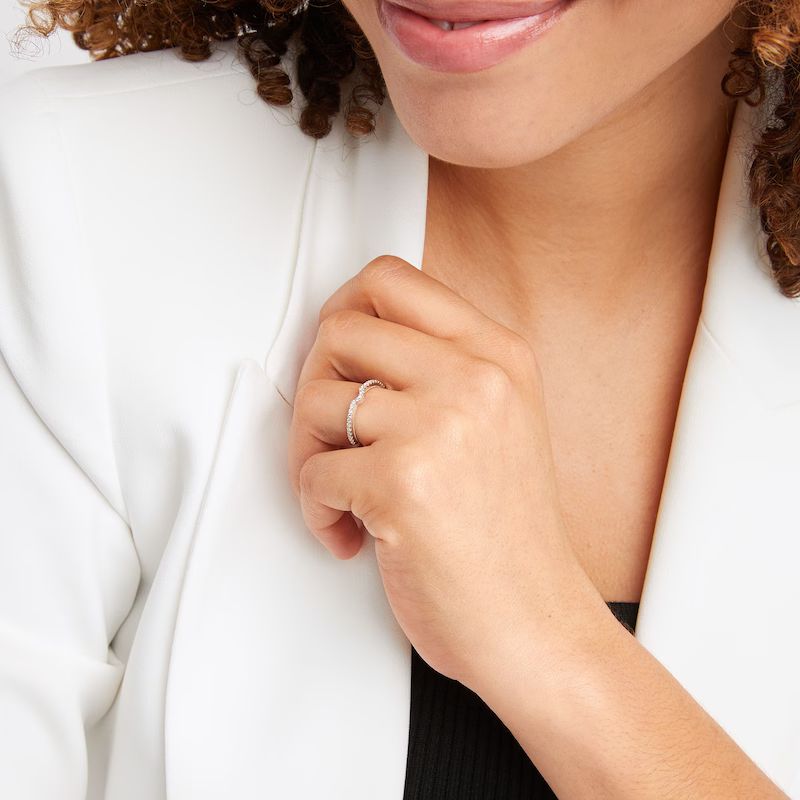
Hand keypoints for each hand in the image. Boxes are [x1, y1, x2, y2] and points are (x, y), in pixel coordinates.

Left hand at [287, 255, 599, 688]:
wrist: (535, 622)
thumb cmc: (508, 535)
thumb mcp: (498, 422)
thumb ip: (439, 369)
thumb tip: (349, 338)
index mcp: (498, 355)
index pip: (391, 278)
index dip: (343, 311)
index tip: (336, 358)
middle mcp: (474, 379)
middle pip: (340, 328)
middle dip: (314, 382)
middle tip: (328, 432)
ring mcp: (440, 427)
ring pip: (317, 399)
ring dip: (309, 453)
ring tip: (340, 492)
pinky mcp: (403, 484)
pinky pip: (313, 471)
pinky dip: (315, 509)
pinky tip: (349, 533)